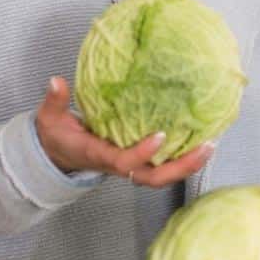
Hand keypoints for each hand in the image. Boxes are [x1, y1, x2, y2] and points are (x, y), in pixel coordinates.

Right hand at [35, 77, 213, 186]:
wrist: (59, 155)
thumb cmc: (58, 136)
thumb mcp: (49, 119)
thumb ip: (54, 101)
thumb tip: (56, 81)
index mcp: (99, 155)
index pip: (123, 162)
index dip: (142, 153)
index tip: (160, 136)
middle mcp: (118, 166)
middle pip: (153, 178)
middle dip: (180, 167)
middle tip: (205, 148)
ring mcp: (130, 167)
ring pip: (162, 176)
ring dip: (187, 164)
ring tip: (210, 145)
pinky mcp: (138, 162)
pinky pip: (164, 167)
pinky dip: (183, 159)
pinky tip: (201, 142)